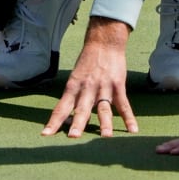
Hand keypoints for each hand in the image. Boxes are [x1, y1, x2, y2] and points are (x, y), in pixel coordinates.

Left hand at [41, 17, 137, 137]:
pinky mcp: (118, 85)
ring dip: (104, 123)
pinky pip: (124, 105)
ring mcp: (104, 87)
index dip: (54, 121)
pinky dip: (129, 118)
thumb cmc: (87, 63)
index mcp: (73, 87)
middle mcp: (87, 88)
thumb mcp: (75, 78)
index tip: (45, 135)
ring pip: (104, 108)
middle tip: (73, 137)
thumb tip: (66, 119)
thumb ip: (73, 98)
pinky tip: (133, 130)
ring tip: (105, 136)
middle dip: (78, 123)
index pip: (61, 108)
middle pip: (81, 109)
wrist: (104, 42)